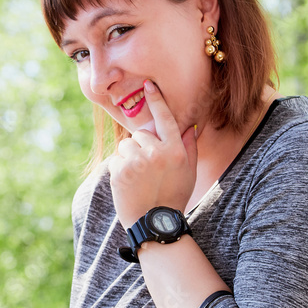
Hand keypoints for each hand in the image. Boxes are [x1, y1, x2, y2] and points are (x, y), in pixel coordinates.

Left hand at [108, 79, 197, 227]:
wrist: (154, 223)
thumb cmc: (174, 196)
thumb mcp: (189, 172)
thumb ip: (188, 146)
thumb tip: (189, 125)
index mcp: (175, 150)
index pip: (165, 118)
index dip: (156, 100)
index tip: (148, 84)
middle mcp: (156, 153)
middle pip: (142, 133)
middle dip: (143, 146)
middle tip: (149, 169)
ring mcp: (137, 162)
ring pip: (127, 145)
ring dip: (130, 156)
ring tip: (139, 177)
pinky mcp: (120, 171)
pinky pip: (117, 158)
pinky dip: (121, 168)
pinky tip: (130, 184)